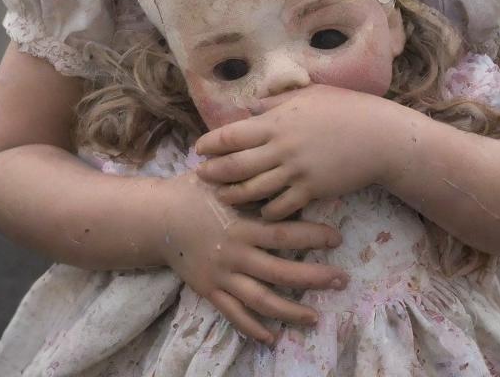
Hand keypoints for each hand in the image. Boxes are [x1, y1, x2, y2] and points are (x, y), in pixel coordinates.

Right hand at [158, 170, 347, 344]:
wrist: (157, 217)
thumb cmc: (195, 191)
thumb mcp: (224, 177)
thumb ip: (252, 177)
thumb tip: (283, 164)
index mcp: (241, 225)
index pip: (283, 234)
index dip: (312, 237)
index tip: (337, 238)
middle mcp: (235, 254)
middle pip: (280, 272)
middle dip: (314, 278)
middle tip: (342, 280)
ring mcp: (223, 276)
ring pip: (261, 300)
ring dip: (290, 311)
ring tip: (315, 318)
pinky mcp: (210, 291)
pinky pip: (234, 314)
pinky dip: (253, 328)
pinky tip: (273, 336)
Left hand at [194, 85, 402, 219]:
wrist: (378, 137)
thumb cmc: (345, 109)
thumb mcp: (308, 96)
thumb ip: (276, 102)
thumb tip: (250, 107)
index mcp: (277, 121)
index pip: (231, 135)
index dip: (210, 143)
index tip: (199, 149)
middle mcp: (281, 148)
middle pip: (234, 166)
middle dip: (213, 173)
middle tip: (201, 176)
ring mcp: (295, 172)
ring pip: (252, 191)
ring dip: (233, 196)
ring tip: (223, 197)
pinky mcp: (310, 191)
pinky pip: (279, 208)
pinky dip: (266, 211)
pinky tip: (261, 210)